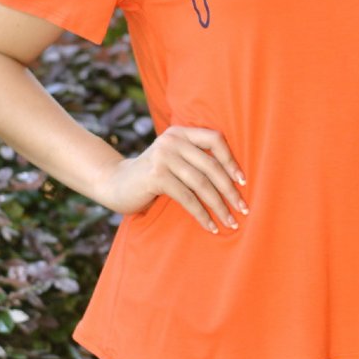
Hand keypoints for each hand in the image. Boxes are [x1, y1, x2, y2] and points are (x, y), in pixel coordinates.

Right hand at [103, 125, 247, 233]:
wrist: (115, 183)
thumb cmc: (152, 176)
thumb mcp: (173, 160)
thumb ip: (195, 160)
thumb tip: (235, 179)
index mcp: (181, 133)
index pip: (215, 139)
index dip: (231, 160)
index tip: (243, 182)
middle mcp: (173, 140)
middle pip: (211, 165)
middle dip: (230, 190)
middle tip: (243, 208)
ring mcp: (163, 156)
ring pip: (202, 183)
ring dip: (219, 206)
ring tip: (231, 222)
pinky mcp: (156, 176)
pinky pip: (187, 198)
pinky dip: (202, 214)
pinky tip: (210, 226)